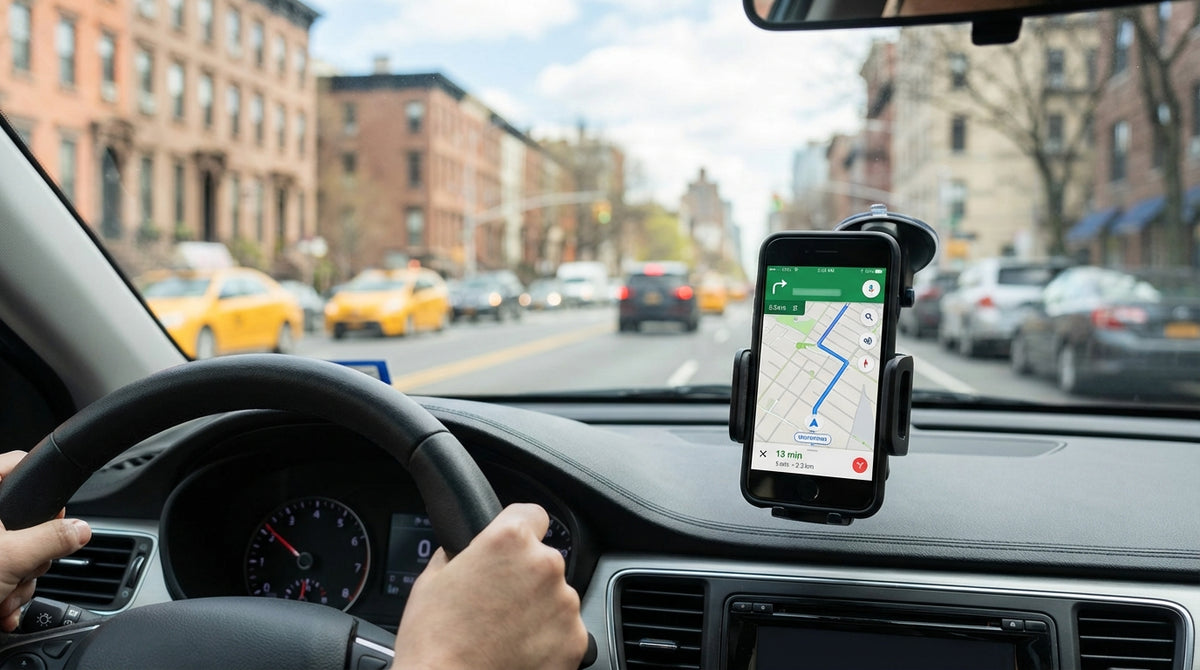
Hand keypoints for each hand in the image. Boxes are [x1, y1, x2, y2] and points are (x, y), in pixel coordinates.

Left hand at [0, 451, 91, 631]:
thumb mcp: (13, 557)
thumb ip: (52, 538)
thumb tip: (79, 529)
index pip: (13, 466)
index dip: (38, 486)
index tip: (53, 512)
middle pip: (20, 520)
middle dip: (29, 556)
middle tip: (23, 570)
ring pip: (13, 550)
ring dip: (18, 581)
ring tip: (6, 596)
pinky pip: (1, 571)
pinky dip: (5, 591)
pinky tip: (1, 607)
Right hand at [393, 503, 587, 669]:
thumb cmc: (435, 641)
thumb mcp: (432, 579)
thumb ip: (461, 552)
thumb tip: (466, 549)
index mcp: (509, 540)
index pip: (532, 514)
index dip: (519, 530)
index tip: (513, 547)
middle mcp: (544, 565)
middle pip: (543, 559)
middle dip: (525, 576)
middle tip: (497, 602)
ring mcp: (564, 603)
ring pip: (556, 595)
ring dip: (538, 607)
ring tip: (506, 631)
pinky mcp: (575, 639)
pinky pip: (566, 628)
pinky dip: (549, 637)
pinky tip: (520, 649)